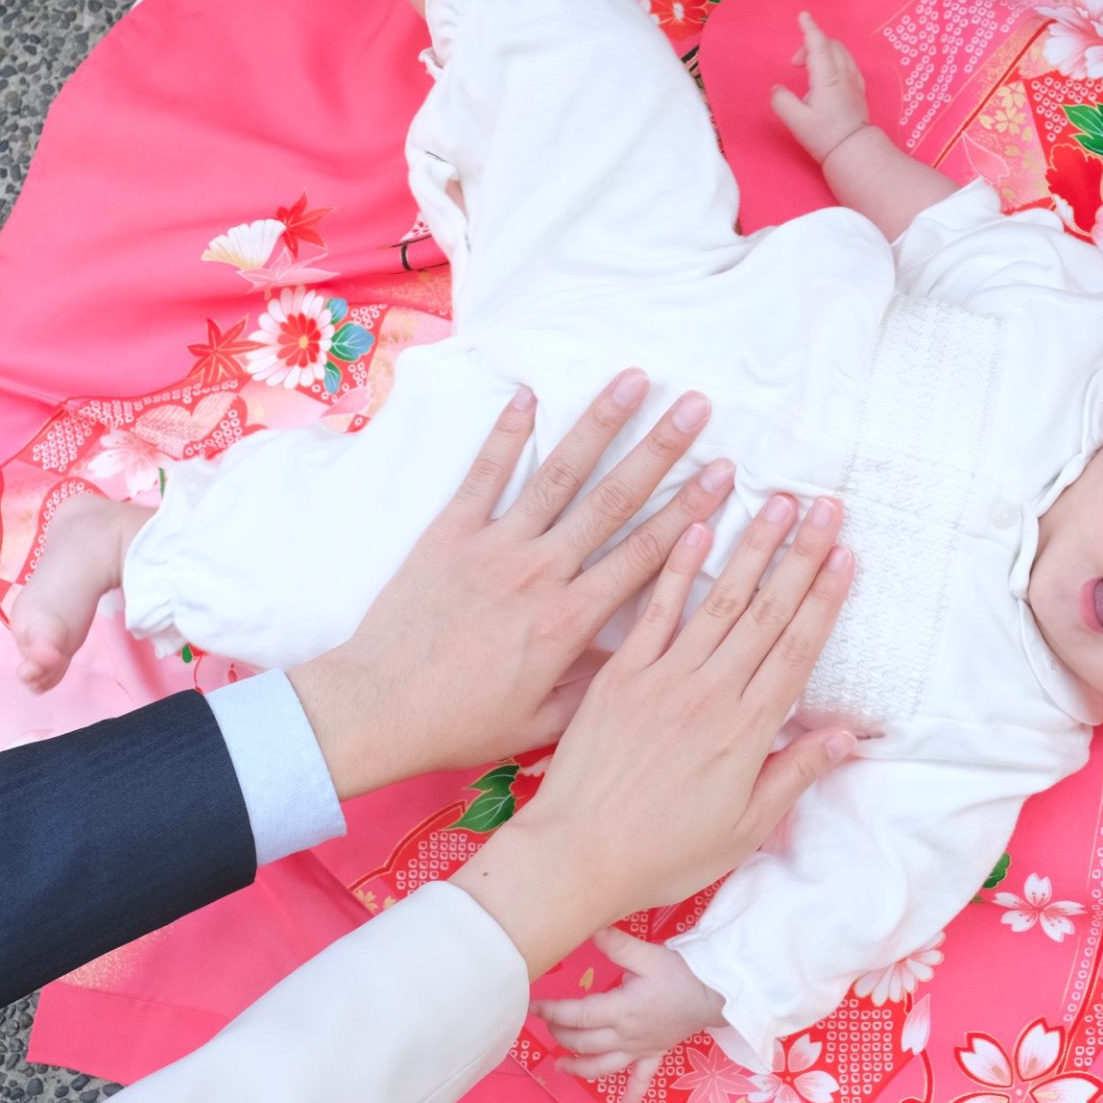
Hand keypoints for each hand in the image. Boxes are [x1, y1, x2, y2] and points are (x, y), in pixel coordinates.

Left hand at [288, 371, 733, 798]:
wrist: (378, 709)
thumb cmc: (461, 722)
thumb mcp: (544, 720)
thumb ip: (598, 683)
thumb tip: (649, 654)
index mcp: (570, 620)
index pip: (645, 553)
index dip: (690, 510)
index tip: (725, 474)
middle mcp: (539, 572)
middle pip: (614, 500)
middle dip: (661, 450)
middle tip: (698, 408)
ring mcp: (494, 546)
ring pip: (559, 475)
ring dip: (600, 423)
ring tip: (634, 380)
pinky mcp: (450, 533)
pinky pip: (485, 474)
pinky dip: (507, 433)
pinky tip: (530, 393)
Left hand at [450, 493, 856, 976]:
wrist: (573, 857)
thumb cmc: (660, 854)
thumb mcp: (742, 830)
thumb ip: (793, 776)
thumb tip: (847, 738)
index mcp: (745, 732)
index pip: (796, 649)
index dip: (825, 598)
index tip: (847, 553)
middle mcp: (709, 694)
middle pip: (766, 612)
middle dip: (800, 555)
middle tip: (825, 505)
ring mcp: (661, 678)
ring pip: (717, 600)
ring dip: (751, 546)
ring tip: (777, 501)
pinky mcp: (617, 675)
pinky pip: (651, 610)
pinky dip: (676, 567)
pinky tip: (695, 525)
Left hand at [533, 930, 725, 1102]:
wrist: (715, 994)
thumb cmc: (680, 973)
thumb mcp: (647, 955)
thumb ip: (617, 945)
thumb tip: (592, 930)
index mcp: (620, 1010)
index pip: (577, 1014)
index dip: (552, 1011)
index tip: (532, 1006)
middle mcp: (625, 1035)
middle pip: (584, 1041)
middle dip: (560, 1033)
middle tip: (547, 1021)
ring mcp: (639, 1048)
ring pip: (603, 1066)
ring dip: (578, 1068)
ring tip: (559, 1065)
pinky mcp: (654, 1053)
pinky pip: (642, 1078)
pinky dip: (633, 1094)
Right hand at [770, 11, 872, 164]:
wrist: (854, 151)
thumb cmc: (825, 136)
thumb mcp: (796, 121)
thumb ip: (782, 101)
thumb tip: (777, 90)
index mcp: (827, 78)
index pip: (818, 45)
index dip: (810, 29)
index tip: (803, 16)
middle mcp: (843, 74)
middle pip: (830, 45)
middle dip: (811, 44)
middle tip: (794, 64)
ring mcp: (854, 81)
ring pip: (841, 52)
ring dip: (823, 51)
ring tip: (809, 68)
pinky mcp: (858, 90)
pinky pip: (848, 63)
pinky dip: (835, 59)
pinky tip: (828, 73)